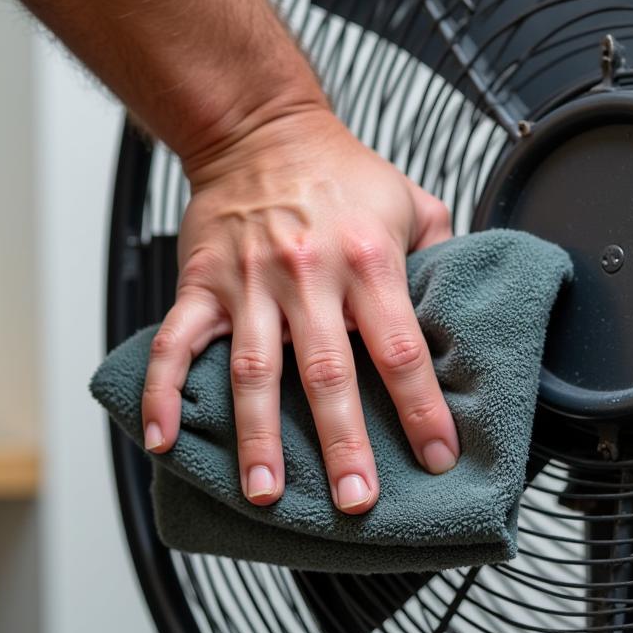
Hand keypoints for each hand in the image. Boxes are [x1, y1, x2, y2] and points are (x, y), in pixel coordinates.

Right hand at [140, 107, 458, 513]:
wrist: (263, 130)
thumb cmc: (343, 174)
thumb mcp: (413, 201)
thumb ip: (444, 256)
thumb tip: (470, 313)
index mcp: (369, 259)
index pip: (402, 349)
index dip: (422, 409)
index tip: (438, 458)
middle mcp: (309, 274)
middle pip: (328, 373)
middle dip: (343, 443)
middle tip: (355, 501)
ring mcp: (250, 282)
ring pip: (253, 370)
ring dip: (258, 436)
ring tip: (266, 493)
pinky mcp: (202, 283)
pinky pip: (176, 342)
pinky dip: (163, 391)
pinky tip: (163, 439)